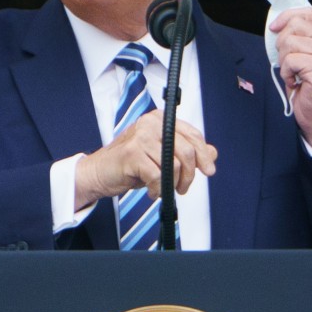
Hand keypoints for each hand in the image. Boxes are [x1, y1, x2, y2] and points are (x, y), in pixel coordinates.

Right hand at [74, 110, 216, 208]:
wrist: (98, 172)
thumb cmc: (130, 164)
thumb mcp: (162, 156)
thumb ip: (186, 152)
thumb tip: (213, 153)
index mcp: (160, 119)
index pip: (193, 134)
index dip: (204, 154)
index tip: (209, 170)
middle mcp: (151, 123)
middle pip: (187, 151)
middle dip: (189, 175)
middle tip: (183, 188)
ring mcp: (141, 137)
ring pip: (174, 166)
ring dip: (171, 185)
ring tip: (161, 189)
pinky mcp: (132, 153)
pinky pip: (158, 176)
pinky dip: (157, 189)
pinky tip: (150, 191)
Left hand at [268, 8, 311, 153]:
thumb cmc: (310, 88)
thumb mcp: (306, 58)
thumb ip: (299, 39)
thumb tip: (276, 26)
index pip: (307, 13)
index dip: (286, 17)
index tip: (274, 28)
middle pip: (294, 25)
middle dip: (282, 43)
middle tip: (288, 62)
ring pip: (289, 42)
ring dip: (284, 61)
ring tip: (293, 73)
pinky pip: (289, 60)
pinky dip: (286, 73)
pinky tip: (295, 82)